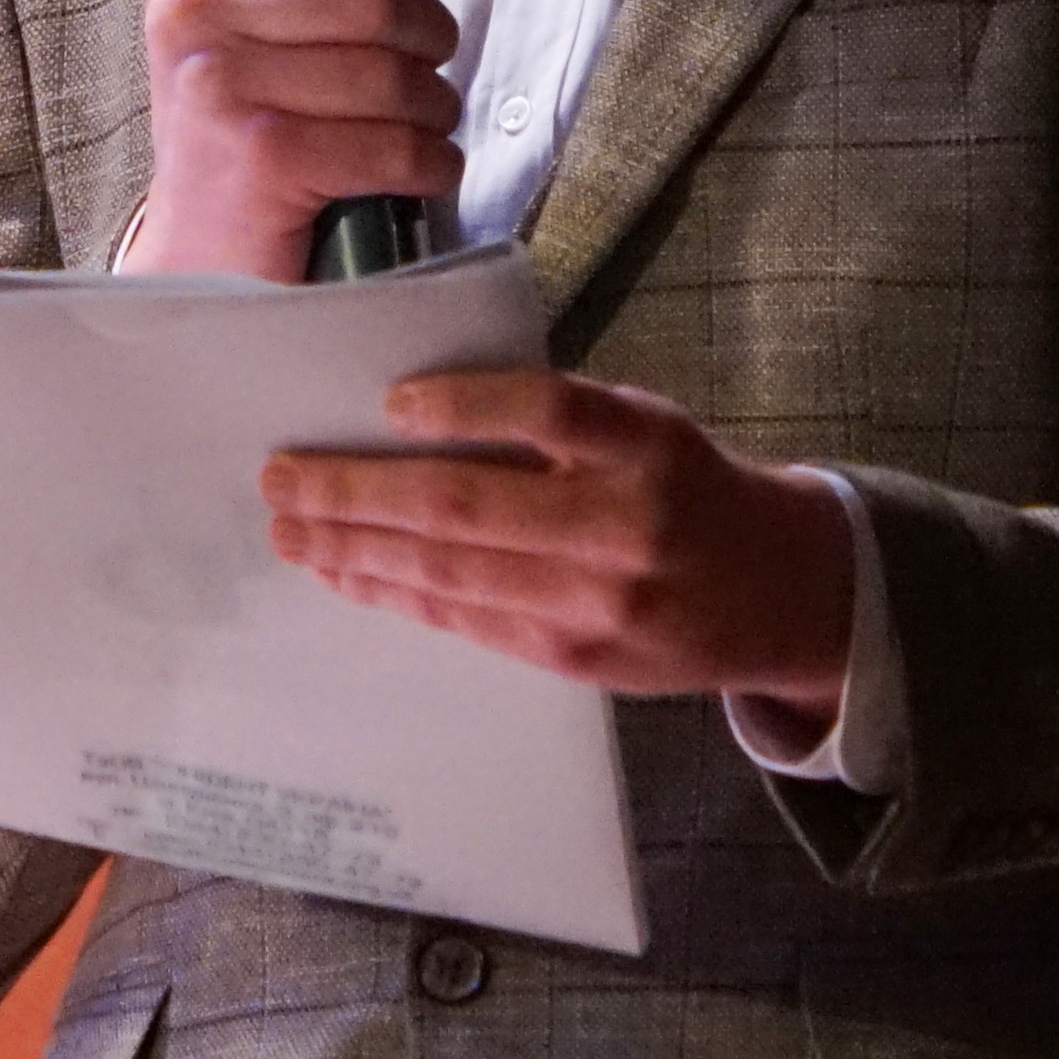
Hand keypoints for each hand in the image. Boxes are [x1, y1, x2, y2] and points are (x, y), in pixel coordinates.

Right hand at [118, 0, 463, 281]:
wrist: (205, 241)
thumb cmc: (248, 111)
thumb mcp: (269, 2)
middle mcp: (184, 13)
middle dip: (425, 31)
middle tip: (416, 60)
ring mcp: (218, 86)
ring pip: (394, 71)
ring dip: (432, 104)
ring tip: (415, 118)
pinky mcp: (263, 159)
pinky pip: (398, 144)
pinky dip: (430, 161)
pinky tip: (417, 166)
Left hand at [262, 369, 859, 721]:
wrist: (777, 595)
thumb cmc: (687, 487)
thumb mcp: (646, 429)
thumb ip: (556, 421)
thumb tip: (413, 412)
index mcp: (646, 446)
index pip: (547, 412)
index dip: (463, 408)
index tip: (388, 402)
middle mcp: (624, 525)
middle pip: (468, 506)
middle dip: (358, 493)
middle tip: (281, 477)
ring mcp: (597, 601)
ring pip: (452, 573)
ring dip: (356, 551)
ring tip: (291, 529)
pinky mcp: (575, 656)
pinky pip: (466, 620)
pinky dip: (397, 593)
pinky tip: (347, 573)